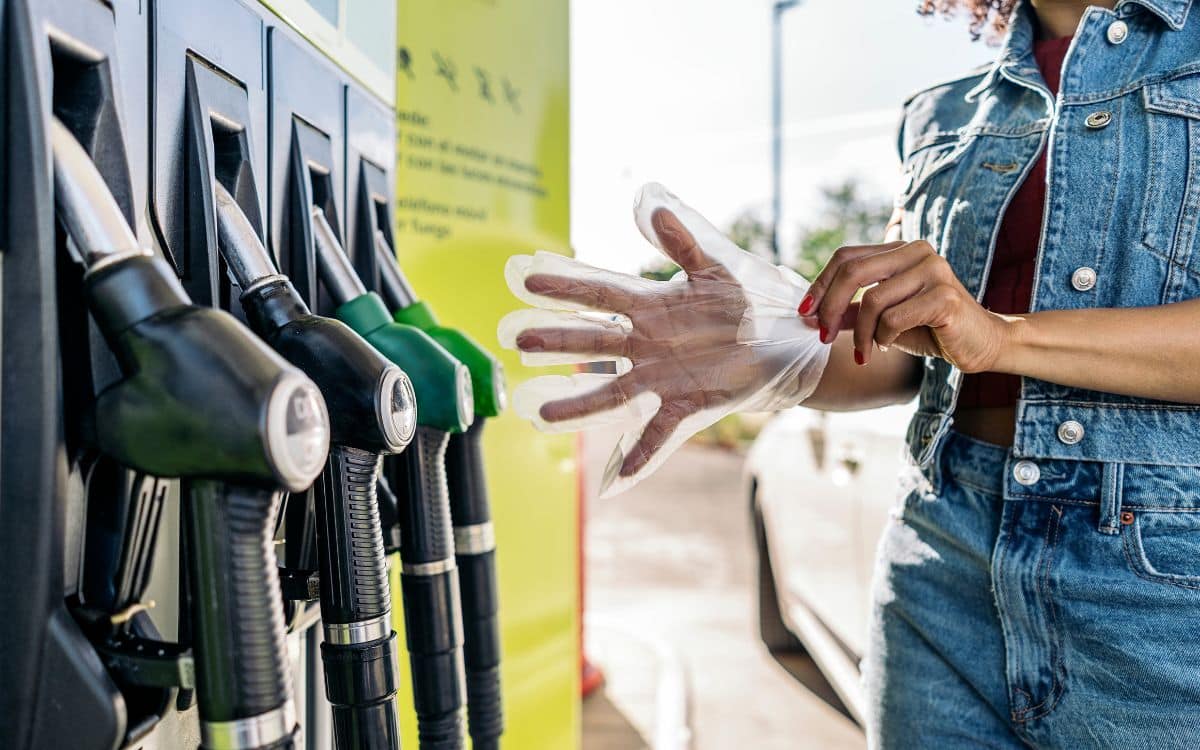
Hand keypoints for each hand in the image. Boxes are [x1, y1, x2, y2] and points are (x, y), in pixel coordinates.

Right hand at [515, 209, 757, 476]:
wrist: (780, 343)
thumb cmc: (744, 305)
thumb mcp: (715, 269)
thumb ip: (682, 242)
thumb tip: (650, 204)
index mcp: (651, 307)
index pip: (599, 294)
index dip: (565, 286)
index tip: (526, 279)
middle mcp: (646, 345)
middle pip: (594, 341)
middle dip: (557, 340)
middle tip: (517, 339)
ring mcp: (663, 378)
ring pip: (612, 393)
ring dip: (578, 404)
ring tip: (541, 411)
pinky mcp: (688, 404)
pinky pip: (659, 433)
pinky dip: (641, 456)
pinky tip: (618, 478)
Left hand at [800, 239, 1009, 371]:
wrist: (981, 343)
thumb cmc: (930, 328)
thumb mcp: (884, 317)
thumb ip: (853, 311)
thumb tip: (811, 315)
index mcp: (900, 249)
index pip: (846, 257)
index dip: (820, 285)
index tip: (804, 314)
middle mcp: (917, 251)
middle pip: (852, 272)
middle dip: (830, 308)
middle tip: (824, 337)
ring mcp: (934, 270)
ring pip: (872, 300)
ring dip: (861, 334)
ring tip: (866, 352)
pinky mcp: (945, 297)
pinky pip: (894, 318)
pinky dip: (883, 338)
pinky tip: (888, 347)